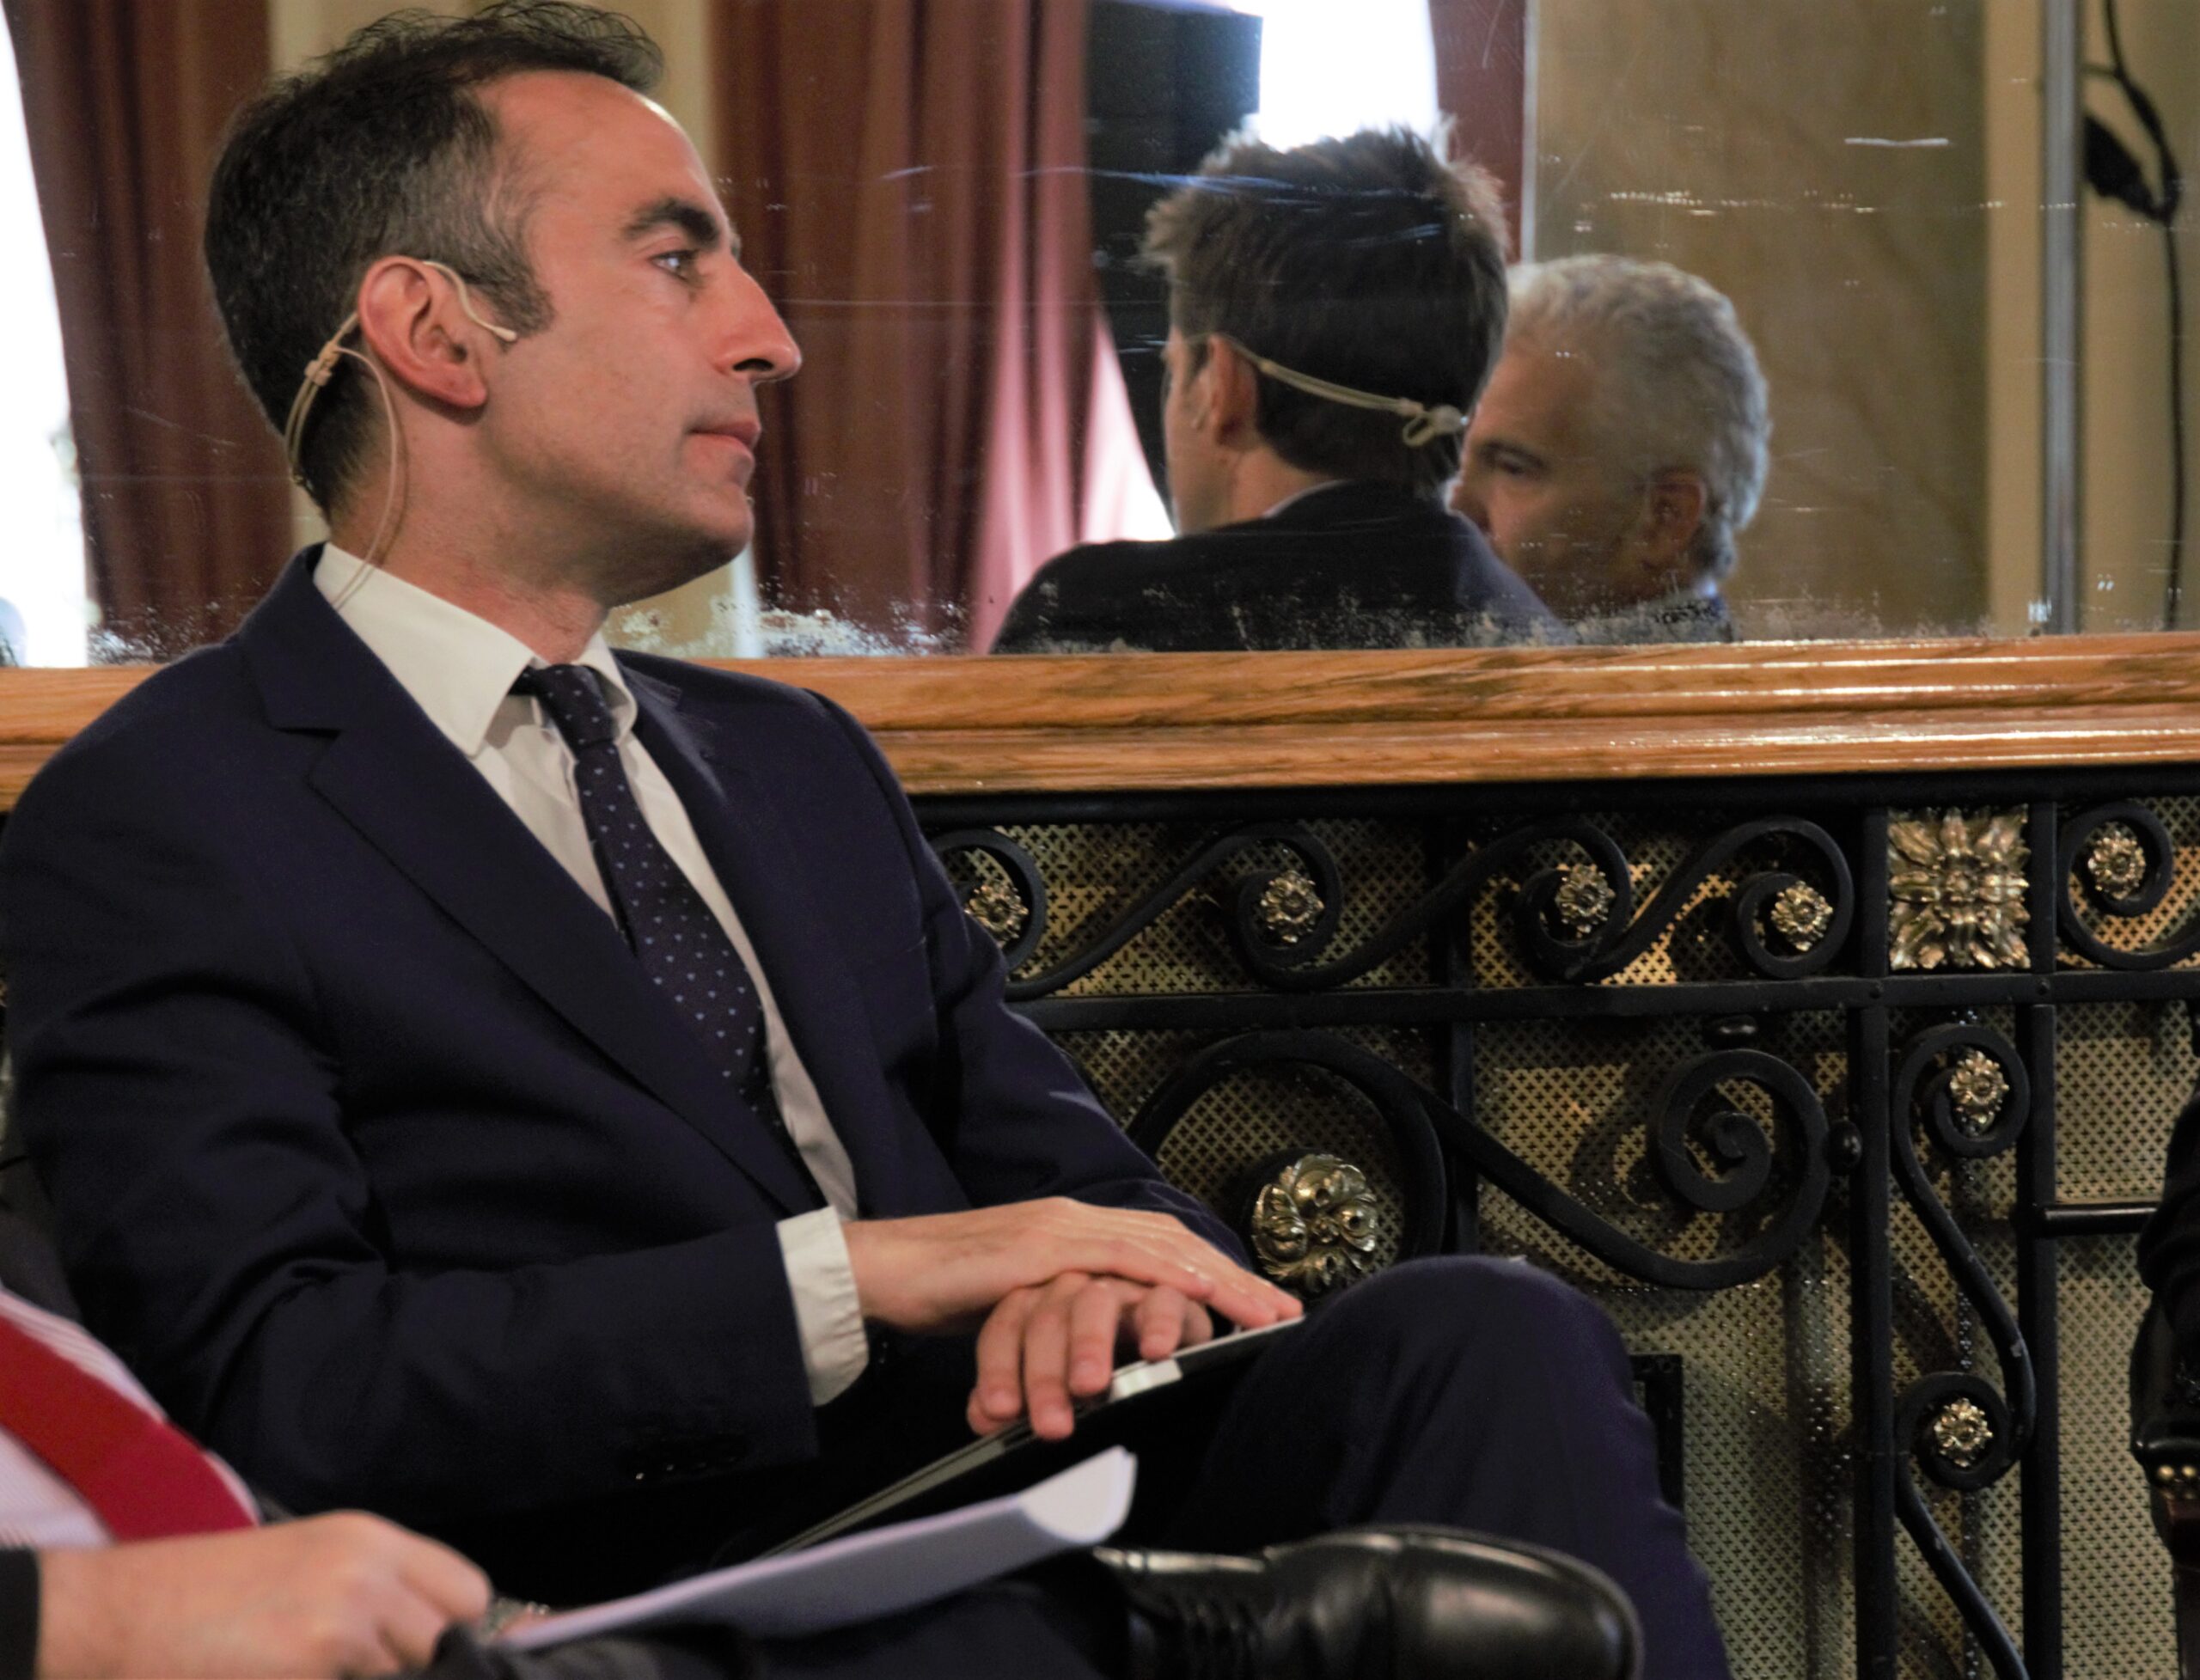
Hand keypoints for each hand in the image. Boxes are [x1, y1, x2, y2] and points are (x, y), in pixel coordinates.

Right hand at [36, 1512, 489, 1678]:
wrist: (117, 1612)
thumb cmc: (198, 1595)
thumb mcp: (303, 1565)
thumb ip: (374, 1591)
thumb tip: (429, 1640)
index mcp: (369, 1538)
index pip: (469, 1591)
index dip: (450, 1630)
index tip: (420, 1652)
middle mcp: (368, 1568)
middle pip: (447, 1639)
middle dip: (414, 1664)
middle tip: (353, 1666)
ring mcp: (345, 1616)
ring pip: (403, 1673)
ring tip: (297, 1667)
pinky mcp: (314, 1659)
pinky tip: (277, 1677)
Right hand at [843, 1198, 1300, 1335]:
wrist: (883, 1269)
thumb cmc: (940, 1291)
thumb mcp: (1017, 1303)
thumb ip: (1059, 1311)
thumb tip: (1094, 1349)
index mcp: (1072, 1230)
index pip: (1159, 1247)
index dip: (1213, 1273)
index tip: (1259, 1306)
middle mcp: (1073, 1219)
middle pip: (1174, 1242)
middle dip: (1234, 1277)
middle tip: (1285, 1311)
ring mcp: (1058, 1229)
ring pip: (1157, 1247)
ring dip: (1215, 1280)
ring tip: (1259, 1314)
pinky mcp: (1038, 1249)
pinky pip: (1112, 1259)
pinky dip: (1160, 1275)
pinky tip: (1192, 1293)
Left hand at [967, 1274, 1216, 1439]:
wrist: (1163, 1342)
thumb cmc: (1100, 1365)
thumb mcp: (1053, 1384)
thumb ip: (1015, 1398)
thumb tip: (984, 1417)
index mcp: (1035, 1304)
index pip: (1005, 1328)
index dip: (999, 1370)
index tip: (1000, 1413)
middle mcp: (1071, 1289)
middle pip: (1046, 1319)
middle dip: (1044, 1375)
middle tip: (1049, 1424)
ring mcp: (1119, 1286)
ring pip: (1095, 1303)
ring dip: (1089, 1345)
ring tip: (1089, 1386)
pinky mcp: (1168, 1293)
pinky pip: (1162, 1300)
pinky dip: (1160, 1325)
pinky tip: (1156, 1353)